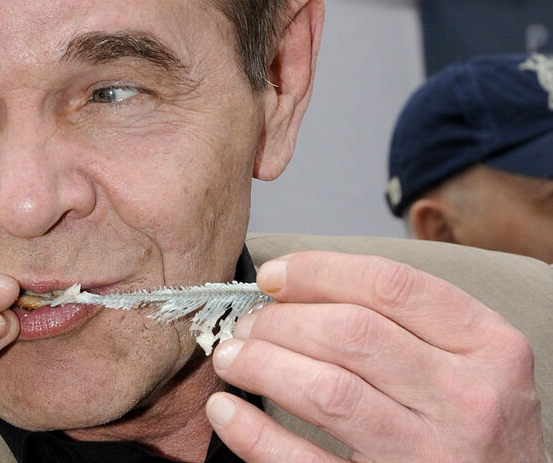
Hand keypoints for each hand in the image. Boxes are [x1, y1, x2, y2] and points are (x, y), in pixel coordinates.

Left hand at [206, 252, 549, 461]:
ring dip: (261, 366)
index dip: (317, 272)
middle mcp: (465, 400)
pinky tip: (227, 412)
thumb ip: (412, 322)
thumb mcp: (476, 363)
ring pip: (326, 391)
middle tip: (246, 323)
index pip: (389, 285)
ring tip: (231, 357)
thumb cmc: (478, 427)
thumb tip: (305, 286)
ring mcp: (429, 454)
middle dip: (280, 321)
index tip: (272, 276)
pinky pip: (306, 462)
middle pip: (349, 334)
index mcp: (489, 347)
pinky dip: (256, 434)